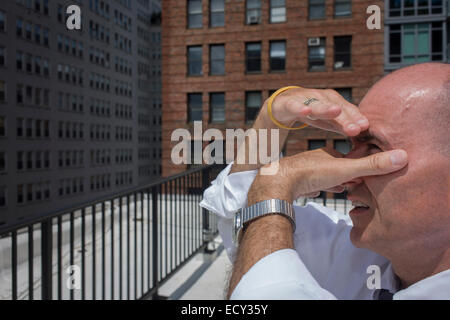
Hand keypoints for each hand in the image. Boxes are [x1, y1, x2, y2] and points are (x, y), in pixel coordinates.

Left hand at [247, 147, 407, 204]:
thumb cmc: (312, 173)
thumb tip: (403, 156)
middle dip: (345, 177)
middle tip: (352, 187)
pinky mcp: (293, 182)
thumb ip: (372, 165)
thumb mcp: (346, 169)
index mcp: (328, 153)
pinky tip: (315, 192)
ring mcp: (303, 170)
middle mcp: (315, 159)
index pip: (350, 159)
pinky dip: (314, 188)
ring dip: (331, 183)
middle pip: (336, 168)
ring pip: (322, 176)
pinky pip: (308, 184)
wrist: (278, 183)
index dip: (359, 169)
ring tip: (337, 190)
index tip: (366, 178)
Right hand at [270, 87, 368, 136]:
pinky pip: (294, 105)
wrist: (282, 105)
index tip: (364, 127)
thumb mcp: (327, 121)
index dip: (355, 117)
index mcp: (332, 101)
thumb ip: (342, 125)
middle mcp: (321, 97)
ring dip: (326, 108)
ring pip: (316, 104)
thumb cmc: (309, 112)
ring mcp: (304, 98)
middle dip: (345, 117)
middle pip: (335, 107)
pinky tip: (306, 112)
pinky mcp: (288, 102)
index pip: (347, 110)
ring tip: (336, 112)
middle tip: (355, 128)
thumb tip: (362, 131)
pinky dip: (300, 107)